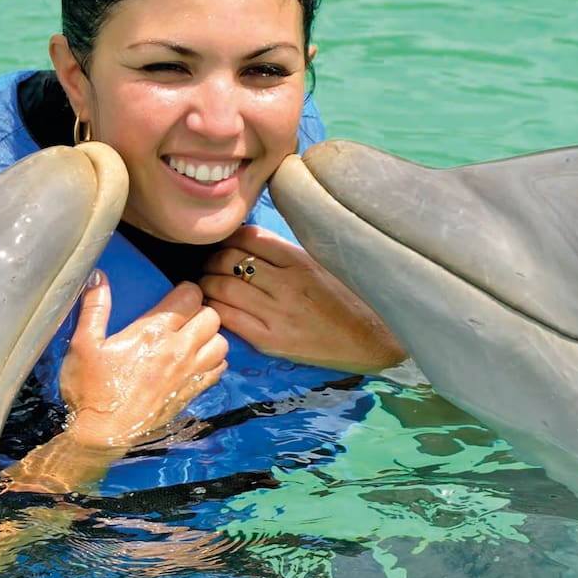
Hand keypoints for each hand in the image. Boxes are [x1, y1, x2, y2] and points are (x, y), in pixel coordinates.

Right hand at [57, 272, 229, 448]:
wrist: (101, 435)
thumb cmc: (89, 389)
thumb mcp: (83, 344)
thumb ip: (94, 307)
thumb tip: (98, 275)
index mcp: (154, 332)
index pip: (191, 295)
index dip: (185, 291)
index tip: (174, 296)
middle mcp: (178, 350)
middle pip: (213, 316)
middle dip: (201, 311)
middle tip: (184, 317)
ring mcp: (188, 374)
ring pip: (222, 343)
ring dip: (211, 336)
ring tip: (193, 338)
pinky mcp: (191, 393)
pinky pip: (219, 370)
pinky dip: (213, 362)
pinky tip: (195, 362)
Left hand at [200, 226, 406, 375]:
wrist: (371, 340)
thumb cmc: (346, 299)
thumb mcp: (321, 264)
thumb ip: (286, 253)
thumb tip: (247, 240)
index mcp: (300, 260)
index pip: (249, 237)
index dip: (228, 238)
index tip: (223, 244)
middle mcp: (286, 284)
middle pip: (229, 260)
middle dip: (211, 260)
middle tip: (208, 265)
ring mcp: (277, 313)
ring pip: (223, 288)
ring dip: (207, 284)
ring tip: (206, 285)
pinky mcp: (271, 340)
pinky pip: (229, 319)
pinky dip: (214, 310)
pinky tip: (213, 309)